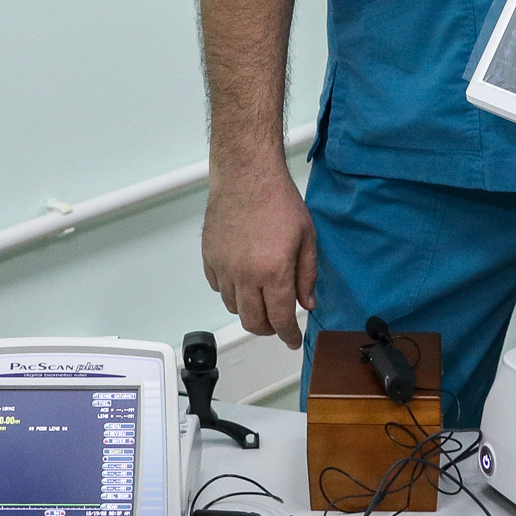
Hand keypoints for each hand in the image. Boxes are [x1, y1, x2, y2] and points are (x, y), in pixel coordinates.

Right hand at [201, 166, 314, 343]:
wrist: (247, 174)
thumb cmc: (279, 200)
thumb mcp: (307, 237)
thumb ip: (307, 274)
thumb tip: (307, 302)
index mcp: (273, 272)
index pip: (280, 318)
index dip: (288, 335)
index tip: (292, 341)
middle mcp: (245, 275)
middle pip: (253, 321)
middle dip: (268, 328)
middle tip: (278, 324)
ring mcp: (223, 267)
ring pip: (233, 307)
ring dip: (249, 310)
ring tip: (261, 298)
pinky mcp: (209, 257)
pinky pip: (216, 287)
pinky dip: (230, 291)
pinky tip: (241, 281)